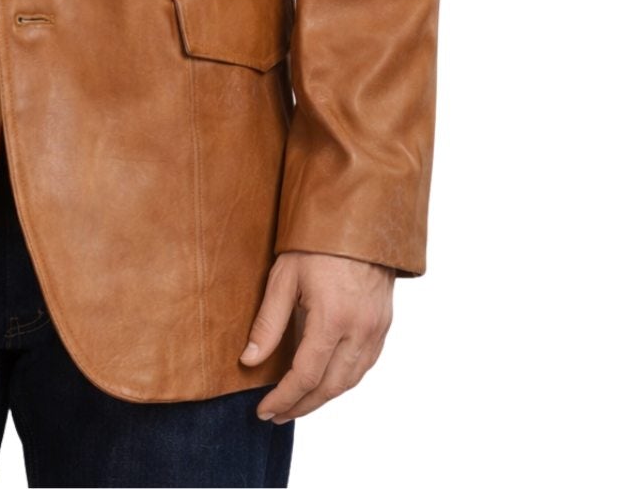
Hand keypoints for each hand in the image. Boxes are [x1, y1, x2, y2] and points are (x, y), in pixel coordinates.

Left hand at [239, 249, 393, 421]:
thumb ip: (268, 322)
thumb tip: (249, 360)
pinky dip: (343, 381)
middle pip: (330, 387)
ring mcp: (376, 330)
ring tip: (296, 404)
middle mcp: (359, 330)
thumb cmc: (318, 243)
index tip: (263, 410)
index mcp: (332, 318)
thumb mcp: (284, 276)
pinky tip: (325, 382)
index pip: (305, 375)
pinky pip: (364, 366)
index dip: (283, 397)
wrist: (361, 218)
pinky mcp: (383, 325)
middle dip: (301, 406)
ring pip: (350, 381)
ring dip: (322, 398)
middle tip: (276, 415)